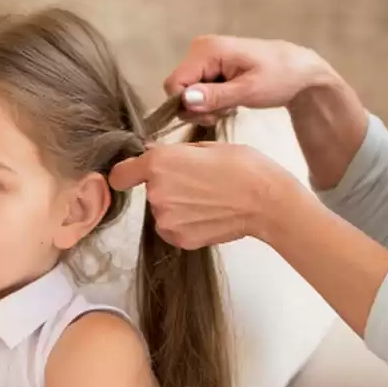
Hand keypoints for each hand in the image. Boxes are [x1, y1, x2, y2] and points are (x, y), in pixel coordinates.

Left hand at [107, 141, 299, 248]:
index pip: (120, 174)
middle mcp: (156, 193)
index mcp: (159, 163)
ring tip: (207, 200)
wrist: (267, 201)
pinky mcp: (180, 239)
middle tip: (197, 182)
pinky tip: (209, 215)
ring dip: (177, 206)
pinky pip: (173, 229)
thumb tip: (152, 155)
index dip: (129, 174)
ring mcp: (167, 220)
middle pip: (148, 191)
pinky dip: (187, 223)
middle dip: (166, 186)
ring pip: (162, 211)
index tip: (136, 175)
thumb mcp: (206, 147)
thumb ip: (173, 153)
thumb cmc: (243, 167)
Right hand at [163, 36, 335, 122]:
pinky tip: (232, 99)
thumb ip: (216, 96)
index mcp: (207, 50)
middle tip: (226, 111)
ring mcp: (204, 56)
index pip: (174, 84)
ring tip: (232, 104)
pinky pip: (199, 89)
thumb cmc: (280, 77)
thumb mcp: (249, 90)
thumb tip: (185, 100)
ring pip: (188, 92)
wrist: (300, 71)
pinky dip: (212, 100)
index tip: (213, 114)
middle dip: (198, 107)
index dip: (187, 106)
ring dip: (207, 106)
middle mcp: (199, 48)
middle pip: (179, 89)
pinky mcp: (211, 65)